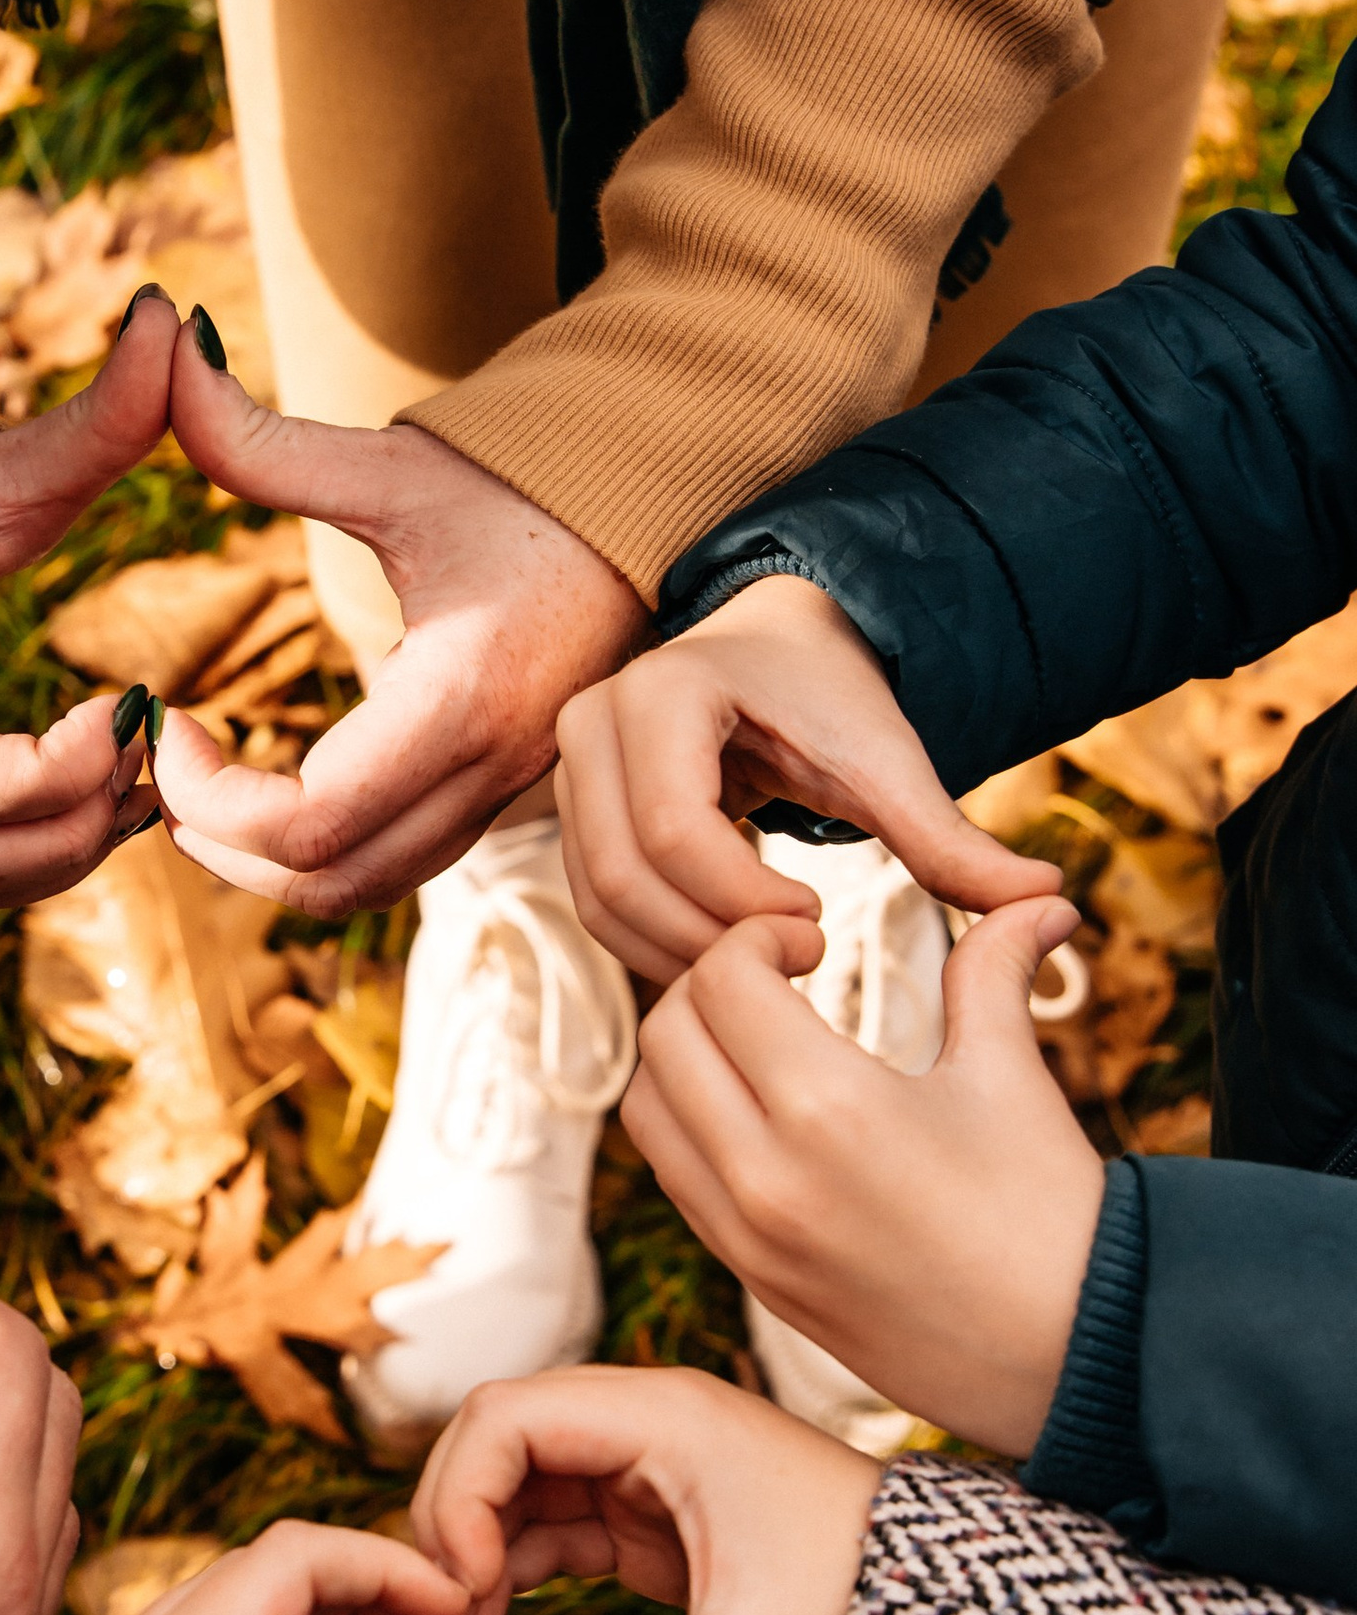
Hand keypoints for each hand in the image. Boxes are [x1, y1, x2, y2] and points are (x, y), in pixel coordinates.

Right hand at [0, 290, 179, 908]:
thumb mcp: (3, 454)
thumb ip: (99, 411)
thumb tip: (174, 316)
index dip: (51, 777)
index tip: (134, 706)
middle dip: (58, 839)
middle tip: (143, 770)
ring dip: (49, 861)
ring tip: (133, 789)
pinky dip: (29, 861)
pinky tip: (98, 799)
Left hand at [155, 339, 645, 913]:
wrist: (660, 505)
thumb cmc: (527, 481)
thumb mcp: (397, 462)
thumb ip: (268, 441)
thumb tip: (166, 354)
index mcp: (460, 697)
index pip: (308, 823)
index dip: (210, 800)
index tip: (168, 726)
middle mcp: (490, 766)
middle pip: (328, 883)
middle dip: (224, 848)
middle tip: (164, 773)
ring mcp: (506, 791)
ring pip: (366, 887)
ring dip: (269, 862)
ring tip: (203, 791)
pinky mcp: (505, 792)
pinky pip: (401, 860)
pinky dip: (322, 851)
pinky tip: (274, 784)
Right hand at [410, 1364, 880, 1614]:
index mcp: (666, 1418)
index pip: (504, 1415)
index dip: (458, 1495)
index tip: (462, 1591)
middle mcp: (644, 1420)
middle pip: (494, 1437)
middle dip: (453, 1522)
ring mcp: (641, 1460)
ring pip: (511, 1479)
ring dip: (473, 1549)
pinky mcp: (645, 1506)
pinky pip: (545, 1516)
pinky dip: (506, 1565)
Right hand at [555, 572, 1061, 985]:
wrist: (771, 650)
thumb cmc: (830, 698)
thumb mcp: (888, 760)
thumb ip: (949, 836)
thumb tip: (1046, 899)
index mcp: (665, 693)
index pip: (673, 832)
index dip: (743, 902)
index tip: (820, 927)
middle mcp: (592, 721)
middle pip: (622, 875)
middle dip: (709, 940)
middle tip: (798, 960)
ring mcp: (568, 767)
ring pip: (599, 900)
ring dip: (680, 953)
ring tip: (769, 963)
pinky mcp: (569, 809)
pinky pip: (595, 903)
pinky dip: (657, 944)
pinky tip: (731, 954)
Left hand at [623, 901, 1102, 1453]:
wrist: (1075, 1360)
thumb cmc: (1055, 1216)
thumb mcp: (1013, 1078)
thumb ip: (996, 970)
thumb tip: (1040, 896)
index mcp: (827, 1108)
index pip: (723, 980)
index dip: (757, 938)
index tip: (810, 940)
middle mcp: (764, 1175)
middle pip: (666, 1035)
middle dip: (711, 986)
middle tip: (775, 980)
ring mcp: (747, 1237)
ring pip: (648, 1110)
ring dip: (684, 1056)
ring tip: (756, 1041)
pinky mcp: (752, 1278)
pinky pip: (674, 1178)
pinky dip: (690, 1125)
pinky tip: (759, 1111)